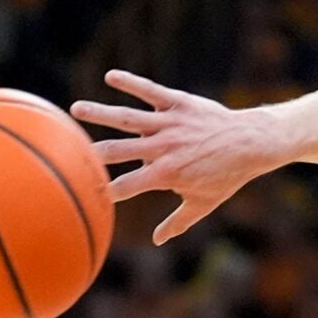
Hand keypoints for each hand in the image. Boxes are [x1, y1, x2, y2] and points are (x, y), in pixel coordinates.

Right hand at [73, 72, 276, 241]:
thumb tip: (157, 240)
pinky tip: (111, 76)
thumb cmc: (226, 176)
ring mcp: (169, 124)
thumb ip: (177, 222)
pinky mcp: (178, 103)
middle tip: (67, 151)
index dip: (105, 190)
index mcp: (166, 174)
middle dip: (92, 152)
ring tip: (76, 109)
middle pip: (119, 151)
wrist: (250, 143)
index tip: (83, 192)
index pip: (128, 185)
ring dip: (100, 113)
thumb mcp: (203, 203)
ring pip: (129, 118)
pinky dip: (131, 83)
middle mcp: (163, 148)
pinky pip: (150, 91)